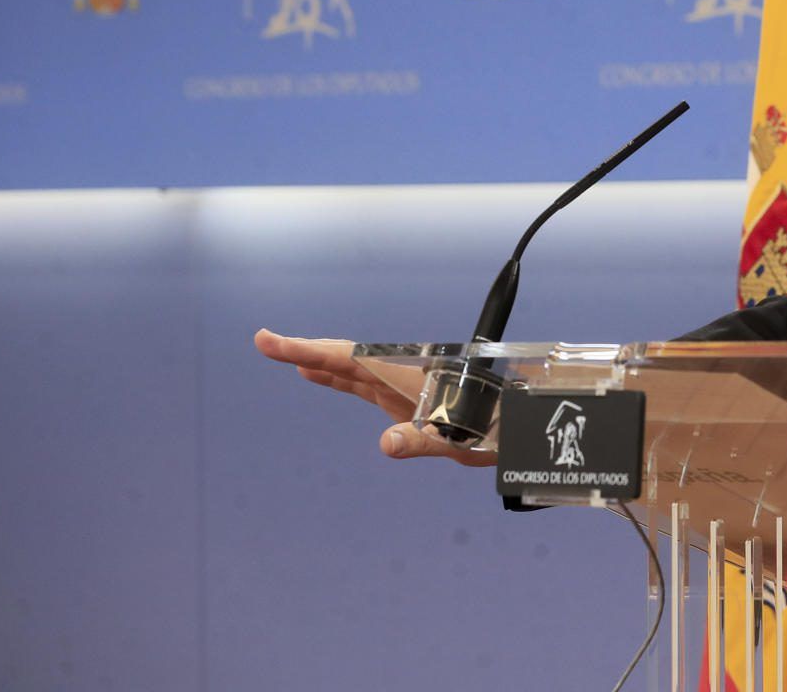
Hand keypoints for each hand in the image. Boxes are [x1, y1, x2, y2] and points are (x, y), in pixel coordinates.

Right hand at [253, 328, 496, 466]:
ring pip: (351, 368)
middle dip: (305, 350)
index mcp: (408, 377)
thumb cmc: (495, 428)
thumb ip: (424, 439)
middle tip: (265, 342)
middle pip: (344, 358)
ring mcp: (402, 386)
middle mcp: (401, 376)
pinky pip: (363, 383)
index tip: (271, 341)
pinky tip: (319, 375)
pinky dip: (337, 376)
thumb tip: (386, 445)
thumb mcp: (460, 438)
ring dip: (318, 362)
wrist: (520, 425)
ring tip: (286, 355)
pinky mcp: (406, 399)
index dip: (308, 349)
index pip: (349, 358)